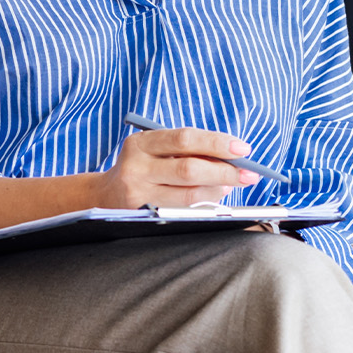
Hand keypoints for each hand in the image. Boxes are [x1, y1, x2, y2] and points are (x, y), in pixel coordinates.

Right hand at [97, 128, 258, 208]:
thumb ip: (187, 150)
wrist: (103, 196)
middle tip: (249, 174)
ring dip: (218, 189)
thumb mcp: (156, 151)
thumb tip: (233, 157)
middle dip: (225, 171)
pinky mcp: (143, 213)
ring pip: (189, 194)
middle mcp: (136, 166)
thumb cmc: (142, 168)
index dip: (216, 143)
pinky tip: (215, 196)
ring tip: (232, 184)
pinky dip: (205, 203)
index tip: (243, 149)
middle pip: (189, 168)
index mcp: (141, 142)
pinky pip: (183, 210)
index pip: (185, 139)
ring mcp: (138, 192)